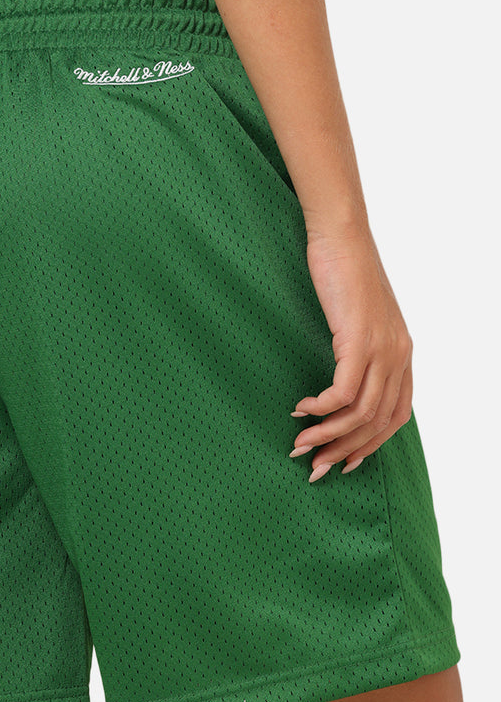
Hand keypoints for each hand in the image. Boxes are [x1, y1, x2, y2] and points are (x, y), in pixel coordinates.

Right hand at [290, 225, 413, 480]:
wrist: (341, 236)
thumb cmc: (342, 272)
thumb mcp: (358, 318)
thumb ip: (359, 348)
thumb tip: (341, 380)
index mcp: (402, 353)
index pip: (396, 416)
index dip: (370, 445)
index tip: (342, 461)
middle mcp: (399, 355)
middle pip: (378, 422)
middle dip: (344, 450)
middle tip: (314, 465)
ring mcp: (382, 348)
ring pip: (361, 413)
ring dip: (328, 434)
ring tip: (300, 443)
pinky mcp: (359, 339)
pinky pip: (343, 391)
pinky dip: (321, 408)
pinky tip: (300, 409)